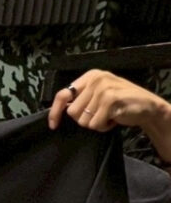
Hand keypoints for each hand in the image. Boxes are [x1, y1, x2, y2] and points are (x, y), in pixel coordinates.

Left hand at [49, 69, 169, 132]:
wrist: (149, 106)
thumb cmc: (122, 102)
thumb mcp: (100, 93)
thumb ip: (82, 98)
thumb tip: (62, 110)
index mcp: (90, 76)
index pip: (62, 94)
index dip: (55, 112)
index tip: (53, 125)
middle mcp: (96, 80)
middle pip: (72, 112)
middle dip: (85, 119)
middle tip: (101, 114)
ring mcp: (103, 89)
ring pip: (83, 120)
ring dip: (96, 123)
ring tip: (109, 115)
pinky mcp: (110, 100)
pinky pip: (95, 124)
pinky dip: (104, 127)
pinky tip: (114, 119)